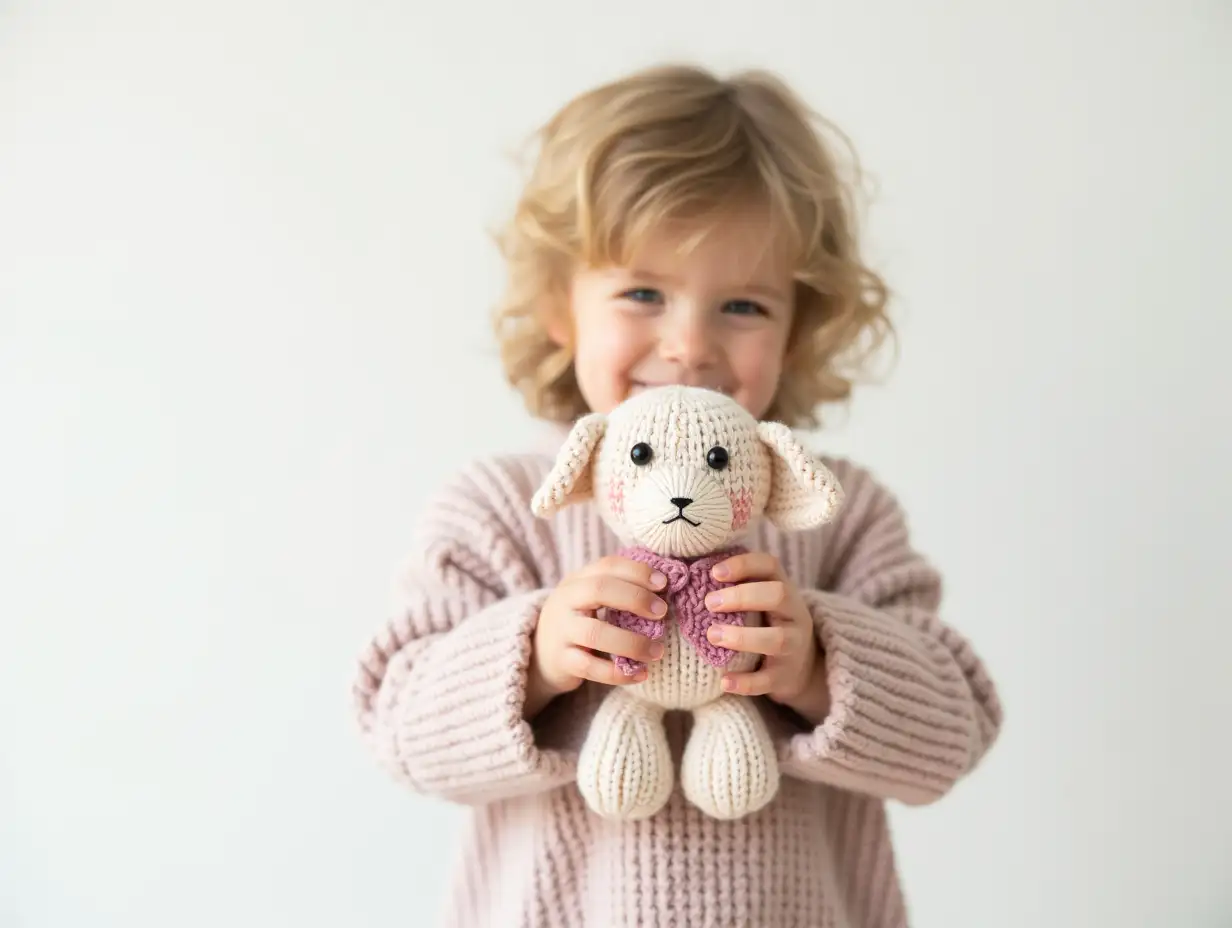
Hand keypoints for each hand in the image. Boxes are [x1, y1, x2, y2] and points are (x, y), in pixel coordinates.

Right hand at [525, 556, 668, 719]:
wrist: (540, 653)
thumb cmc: (579, 620)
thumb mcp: (590, 598)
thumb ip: (620, 589)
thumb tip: (666, 586)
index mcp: (577, 580)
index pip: (607, 565)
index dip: (637, 571)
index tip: (664, 583)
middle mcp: (565, 600)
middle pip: (599, 590)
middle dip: (635, 598)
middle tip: (662, 612)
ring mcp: (561, 631)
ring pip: (595, 633)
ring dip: (632, 642)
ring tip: (658, 651)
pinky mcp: (562, 661)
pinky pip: (591, 668)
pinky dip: (619, 673)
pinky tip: (641, 674)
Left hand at [704, 552, 829, 721]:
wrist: (802, 666)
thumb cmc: (767, 623)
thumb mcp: (761, 600)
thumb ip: (737, 585)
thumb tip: (688, 570)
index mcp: (784, 588)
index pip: (770, 565)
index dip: (743, 564)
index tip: (714, 572)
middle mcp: (794, 614)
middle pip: (777, 595)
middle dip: (741, 596)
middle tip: (709, 603)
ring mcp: (793, 646)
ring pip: (776, 639)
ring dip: (742, 637)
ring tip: (712, 635)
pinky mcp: (785, 676)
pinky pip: (767, 680)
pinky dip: (745, 682)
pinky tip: (724, 681)